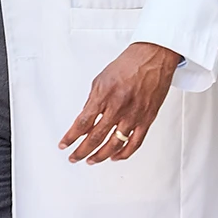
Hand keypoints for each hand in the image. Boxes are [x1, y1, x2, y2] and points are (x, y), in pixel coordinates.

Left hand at [59, 42, 180, 164]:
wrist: (153, 57)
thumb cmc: (128, 65)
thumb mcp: (101, 79)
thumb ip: (92, 101)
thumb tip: (84, 119)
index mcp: (104, 95)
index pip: (83, 122)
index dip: (71, 137)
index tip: (64, 144)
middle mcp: (118, 106)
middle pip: (96, 137)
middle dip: (81, 151)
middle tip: (74, 157)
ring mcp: (134, 115)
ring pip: (114, 144)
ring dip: (100, 156)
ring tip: (91, 160)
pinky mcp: (147, 119)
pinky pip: (135, 143)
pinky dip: (123, 153)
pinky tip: (115, 157)